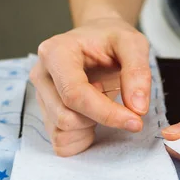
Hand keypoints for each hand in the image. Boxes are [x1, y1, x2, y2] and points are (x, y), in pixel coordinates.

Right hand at [30, 16, 151, 155]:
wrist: (97, 37)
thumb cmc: (111, 38)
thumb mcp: (133, 43)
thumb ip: (138, 72)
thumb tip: (137, 108)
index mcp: (56, 53)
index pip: (75, 94)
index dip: (106, 113)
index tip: (135, 121)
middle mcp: (42, 75)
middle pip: (66, 117)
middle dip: (100, 120)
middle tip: (119, 102)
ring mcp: (41, 95)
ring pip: (62, 131)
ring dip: (90, 127)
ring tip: (102, 101)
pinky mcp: (46, 112)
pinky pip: (61, 141)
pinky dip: (81, 137)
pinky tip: (93, 117)